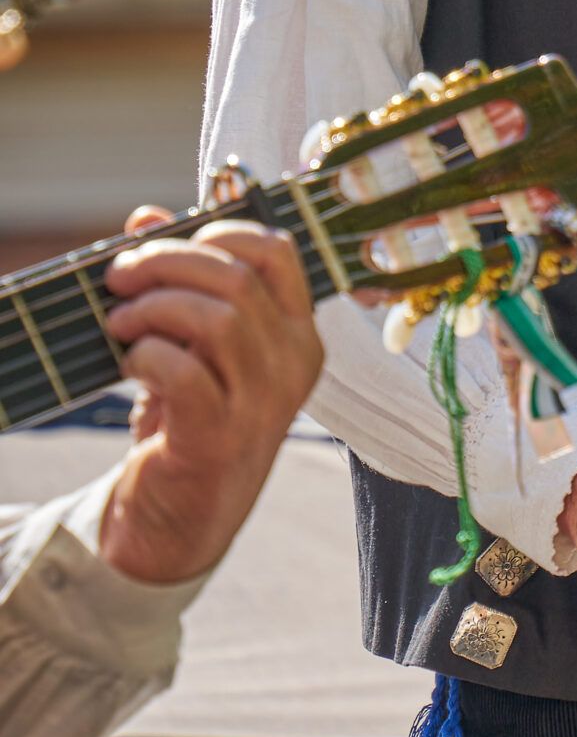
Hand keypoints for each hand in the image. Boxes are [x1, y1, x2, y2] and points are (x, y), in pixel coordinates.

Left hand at [99, 214, 323, 585]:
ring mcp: (262, 405)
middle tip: (120, 278)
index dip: (218, 234)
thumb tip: (145, 217)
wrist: (179, 519)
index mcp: (297, 334)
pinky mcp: (219, 439)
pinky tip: (131, 365)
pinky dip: (147, 355)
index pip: (277, 252)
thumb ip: (176, 278)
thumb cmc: (188, 420)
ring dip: (154, 308)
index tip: (170, 246)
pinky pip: (185, 373)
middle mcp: (293, 366)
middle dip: (166, 264)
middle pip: (237, 279)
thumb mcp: (190, 343)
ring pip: (217, 319)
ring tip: (120, 323)